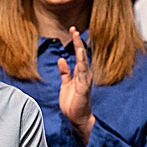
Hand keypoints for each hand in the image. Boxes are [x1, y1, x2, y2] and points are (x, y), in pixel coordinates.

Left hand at [58, 26, 94, 144]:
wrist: (77, 117)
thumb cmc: (73, 101)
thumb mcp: (66, 84)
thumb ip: (65, 72)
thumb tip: (61, 59)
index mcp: (79, 73)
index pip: (78, 55)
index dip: (75, 43)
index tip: (72, 30)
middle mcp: (84, 74)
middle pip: (81, 55)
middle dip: (78, 42)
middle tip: (73, 29)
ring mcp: (84, 80)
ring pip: (83, 61)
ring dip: (80, 49)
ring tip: (77, 37)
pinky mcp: (83, 87)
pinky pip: (82, 73)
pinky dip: (81, 63)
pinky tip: (80, 54)